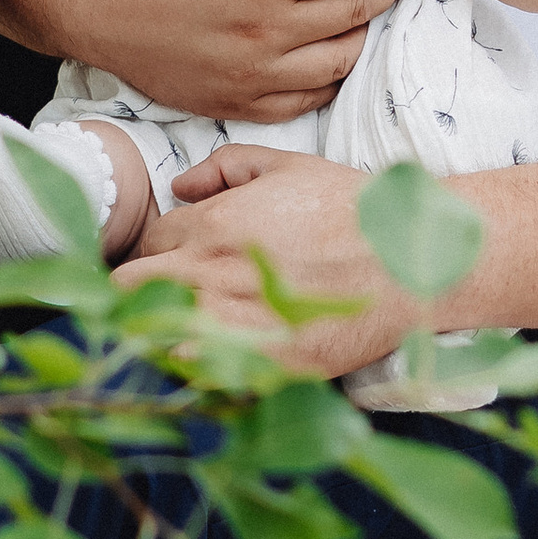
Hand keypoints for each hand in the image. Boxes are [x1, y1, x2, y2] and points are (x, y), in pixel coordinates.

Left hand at [119, 147, 419, 374]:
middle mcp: (213, 273)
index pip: (148, 241)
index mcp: (214, 224)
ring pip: (152, 334)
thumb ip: (227, 166)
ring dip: (156, 330)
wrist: (407, 259)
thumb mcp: (289, 166)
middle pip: (130, 288)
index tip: (166, 260)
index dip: (153, 250)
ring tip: (175, 329)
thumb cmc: (349, 209)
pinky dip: (192, 365)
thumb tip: (181, 186)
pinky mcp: (261, 364)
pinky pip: (198, 372)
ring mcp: (234, 323)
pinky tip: (208, 357)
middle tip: (156, 296)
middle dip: (136, 290)